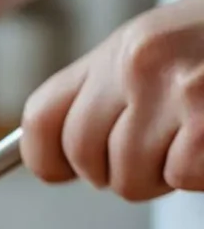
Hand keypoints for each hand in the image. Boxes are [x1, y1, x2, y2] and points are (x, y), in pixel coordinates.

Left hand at [22, 0, 203, 200]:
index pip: (41, 120)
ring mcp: (180, 92)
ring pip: (131, 181)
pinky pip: (182, 178)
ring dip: (167, 174)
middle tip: (163, 150)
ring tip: (201, 136)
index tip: (63, 170)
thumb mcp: (163, 50)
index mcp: (121, 47)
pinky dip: (203, 174)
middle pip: (85, 160)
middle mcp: (140, 64)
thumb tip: (57, 157)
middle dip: (120, 171)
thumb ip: (110, 94)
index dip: (48, 159)